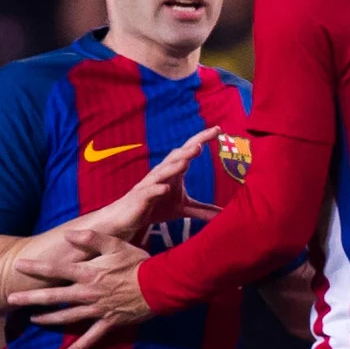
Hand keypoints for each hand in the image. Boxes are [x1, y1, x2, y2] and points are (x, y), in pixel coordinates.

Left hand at [10, 236, 157, 348]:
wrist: (159, 285)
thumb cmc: (138, 263)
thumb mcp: (115, 244)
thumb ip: (90, 238)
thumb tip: (68, 234)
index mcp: (87, 273)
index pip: (55, 270)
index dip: (35, 268)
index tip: (17, 266)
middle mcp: (87, 293)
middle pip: (53, 297)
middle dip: (30, 298)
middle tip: (11, 299)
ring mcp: (97, 310)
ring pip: (67, 317)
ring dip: (48, 318)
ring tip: (32, 319)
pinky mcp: (109, 322)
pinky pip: (93, 336)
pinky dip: (82, 345)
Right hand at [74, 129, 219, 244]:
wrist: (125, 220)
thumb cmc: (154, 208)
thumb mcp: (182, 209)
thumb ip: (202, 210)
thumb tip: (224, 214)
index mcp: (172, 172)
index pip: (188, 152)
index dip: (202, 140)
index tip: (218, 129)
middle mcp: (161, 174)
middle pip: (177, 157)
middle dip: (190, 148)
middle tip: (205, 140)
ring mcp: (149, 185)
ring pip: (162, 172)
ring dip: (175, 165)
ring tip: (188, 158)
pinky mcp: (139, 199)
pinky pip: (149, 193)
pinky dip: (157, 190)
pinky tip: (166, 188)